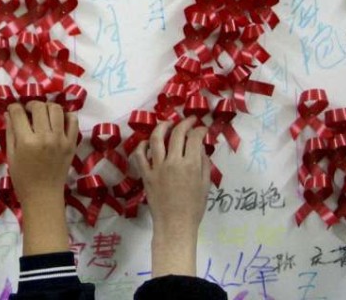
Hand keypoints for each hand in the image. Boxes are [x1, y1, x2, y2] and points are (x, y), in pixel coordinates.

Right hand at [6, 102, 77, 255]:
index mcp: (26, 141)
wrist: (43, 196)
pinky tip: (58, 120)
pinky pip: (73, 121)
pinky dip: (66, 115)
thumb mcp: (11, 155)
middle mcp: (45, 137)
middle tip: (27, 111)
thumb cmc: (23, 179)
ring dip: (47, 107)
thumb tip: (9, 113)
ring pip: (56, 109)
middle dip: (30, 104)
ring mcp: (61, 140)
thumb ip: (10, 132)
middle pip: (39, 107)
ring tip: (43, 114)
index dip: (13, 107)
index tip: (13, 109)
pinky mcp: (72, 144)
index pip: (18, 113)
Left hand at [132, 116, 210, 276]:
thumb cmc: (193, 208)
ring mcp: (157, 167)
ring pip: (156, 139)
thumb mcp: (205, 185)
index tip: (202, 128)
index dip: (199, 129)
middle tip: (190, 121)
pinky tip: (147, 142)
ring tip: (168, 123)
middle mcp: (173, 162)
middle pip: (177, 133)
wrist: (174, 225)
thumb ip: (204, 164)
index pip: (194, 138)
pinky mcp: (145, 174)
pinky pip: (140, 155)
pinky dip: (142, 145)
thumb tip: (201, 148)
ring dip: (162, 127)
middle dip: (185, 123)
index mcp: (190, 165)